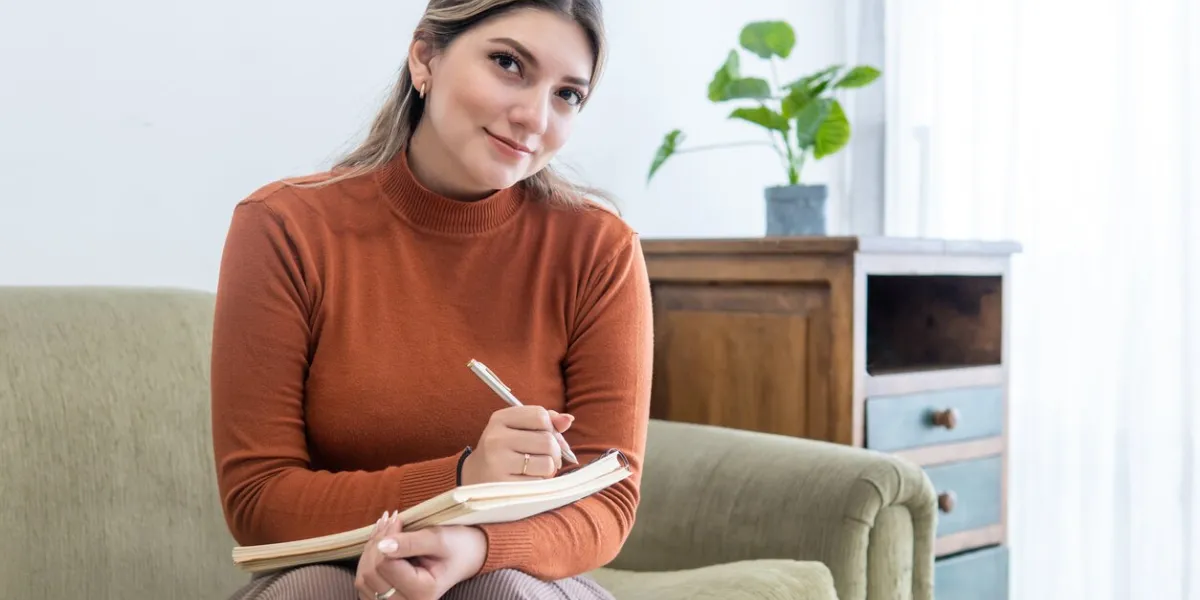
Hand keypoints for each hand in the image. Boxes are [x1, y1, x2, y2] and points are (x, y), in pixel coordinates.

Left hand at [355, 511, 487, 599]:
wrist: (467, 556)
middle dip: (376, 543)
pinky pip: (365, 584)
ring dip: (369, 550)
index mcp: (423, 592)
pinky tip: (380, 543)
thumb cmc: (457, 546)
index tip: (398, 519)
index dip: (387, 538)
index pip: (386, 565)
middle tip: (391, 520)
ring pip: (363, 580)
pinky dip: (368, 561)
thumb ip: (410, 543)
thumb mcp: (439, 539)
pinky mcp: (389, 599)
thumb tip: (382, 546)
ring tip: (385, 528)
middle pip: (370, 575)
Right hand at [460, 405, 573, 484]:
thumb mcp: (517, 430)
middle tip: (546, 459)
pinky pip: (539, 484)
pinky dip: (539, 484)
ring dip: (548, 470)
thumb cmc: (503, 452)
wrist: (474, 479)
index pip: (540, 415)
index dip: (552, 428)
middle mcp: (496, 438)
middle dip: (554, 452)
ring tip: (535, 471)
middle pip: (547, 440)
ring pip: (547, 463)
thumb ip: (545, 422)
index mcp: (500, 419)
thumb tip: (568, 420)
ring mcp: (497, 463)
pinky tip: (526, 482)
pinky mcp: (503, 486)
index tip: (548, 437)